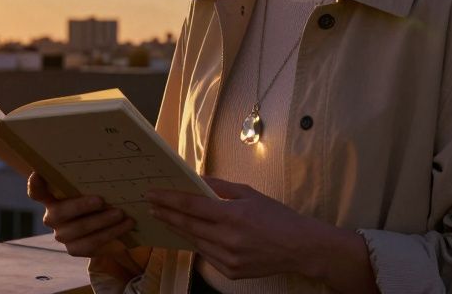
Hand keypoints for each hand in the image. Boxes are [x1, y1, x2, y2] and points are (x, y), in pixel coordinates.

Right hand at [27, 170, 134, 258]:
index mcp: (52, 197)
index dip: (35, 184)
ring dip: (102, 221)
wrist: (108, 226)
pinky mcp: (75, 249)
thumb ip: (92, 180)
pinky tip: (126, 225)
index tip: (38, 173)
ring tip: (120, 213)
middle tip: (101, 200)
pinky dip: (111, 233)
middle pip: (59, 213)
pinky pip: (91, 243)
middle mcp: (52, 217)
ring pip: (78, 230)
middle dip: (80, 206)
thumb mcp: (94, 187)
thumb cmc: (98, 199)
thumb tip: (109, 164)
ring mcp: (62, 234)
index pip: (36, 191)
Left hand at [144, 176, 329, 280]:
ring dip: (178, 229)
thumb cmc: (277, 216)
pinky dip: (197, 244)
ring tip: (166, 218)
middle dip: (166, 214)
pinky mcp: (231, 272)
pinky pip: (207, 256)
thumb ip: (220, 187)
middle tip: (151, 206)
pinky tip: (191, 235)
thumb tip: (197, 179)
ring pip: (194, 242)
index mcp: (233, 215)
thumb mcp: (250, 194)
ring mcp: (229, 258)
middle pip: (187, 225)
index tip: (152, 194)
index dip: (168, 199)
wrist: (300, 248)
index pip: (191, 205)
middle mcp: (228, 238)